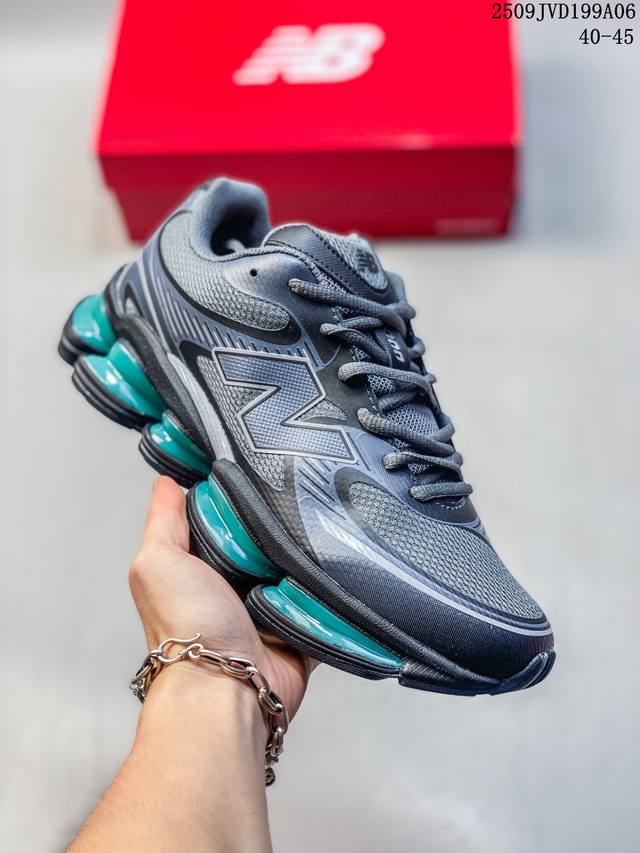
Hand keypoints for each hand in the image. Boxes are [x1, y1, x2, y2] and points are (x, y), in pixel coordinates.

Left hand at [129, 476, 315, 717]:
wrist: (226, 689)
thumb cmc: (186, 627)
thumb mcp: (158, 562)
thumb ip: (163, 521)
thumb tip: (166, 481)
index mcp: (202, 568)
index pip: (225, 519)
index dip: (239, 494)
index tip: (262, 463)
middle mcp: (236, 588)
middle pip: (266, 541)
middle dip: (283, 522)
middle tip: (308, 489)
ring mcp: (271, 610)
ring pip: (299, 569)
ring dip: (311, 554)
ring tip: (332, 519)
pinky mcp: (301, 631)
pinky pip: (325, 604)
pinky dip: (334, 590)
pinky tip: (348, 563)